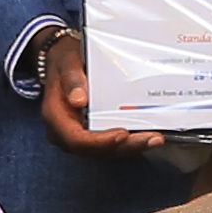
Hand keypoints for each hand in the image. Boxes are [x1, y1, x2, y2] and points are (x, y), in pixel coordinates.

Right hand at [39, 33, 166, 157]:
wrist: (64, 63)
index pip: (76, 139)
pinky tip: (148, 135)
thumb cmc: (65, 62)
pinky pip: (111, 144)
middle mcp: (66, 132)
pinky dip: (129, 142)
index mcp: (56, 117)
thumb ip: (72, 79)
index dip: (99, 142)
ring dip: (131, 147)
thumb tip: (79, 100)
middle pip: (95, 150)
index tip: (121, 134)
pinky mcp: (93, 133)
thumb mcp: (67, 62)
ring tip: (155, 138)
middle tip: (151, 139)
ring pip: (106, 150)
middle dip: (124, 147)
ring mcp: (80, 135)